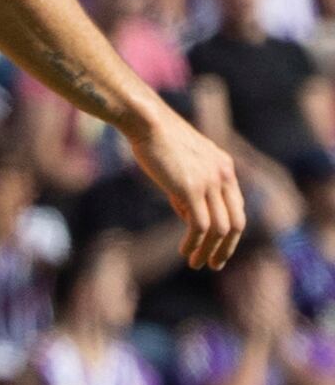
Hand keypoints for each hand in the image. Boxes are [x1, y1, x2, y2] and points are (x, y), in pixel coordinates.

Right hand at [124, 102, 248, 269]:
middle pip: (236, 222)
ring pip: (220, 228)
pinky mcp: (191, 189)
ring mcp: (209, 182)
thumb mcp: (182, 163)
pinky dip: (195, 243)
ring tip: (197, 263)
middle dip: (226, 247)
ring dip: (210, 250)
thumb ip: (191, 188)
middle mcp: (223, 176)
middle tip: (214, 263)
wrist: (147, 121)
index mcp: (225, 168)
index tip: (218, 247)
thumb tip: (188, 215)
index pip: (237, 207)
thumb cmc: (157, 139)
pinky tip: (186, 251)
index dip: (230, 232)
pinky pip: (200, 226)